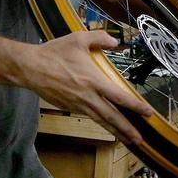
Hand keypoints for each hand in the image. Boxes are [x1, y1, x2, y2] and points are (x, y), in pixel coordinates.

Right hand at [22, 30, 152, 144]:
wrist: (30, 68)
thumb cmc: (54, 53)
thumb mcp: (78, 39)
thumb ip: (99, 38)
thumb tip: (115, 42)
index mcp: (94, 81)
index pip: (119, 97)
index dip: (135, 106)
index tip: (148, 112)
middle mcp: (88, 96)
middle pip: (112, 116)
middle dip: (127, 129)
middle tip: (140, 140)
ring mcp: (78, 104)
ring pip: (101, 120)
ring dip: (116, 131)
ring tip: (128, 139)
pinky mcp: (70, 107)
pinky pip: (89, 116)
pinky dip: (101, 123)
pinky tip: (108, 126)